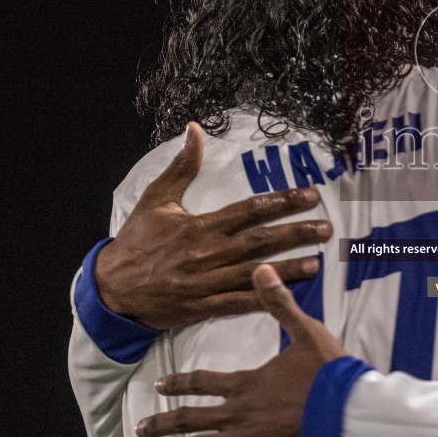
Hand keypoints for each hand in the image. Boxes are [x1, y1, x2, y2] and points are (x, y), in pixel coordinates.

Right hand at [95, 122, 331, 328]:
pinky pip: (237, 304)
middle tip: (326, 228)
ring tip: (317, 264)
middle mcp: (207, 253)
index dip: (281, 202)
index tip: (309, 196)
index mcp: (200, 226)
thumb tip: (195, 129)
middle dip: (296, 233)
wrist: (111, 286)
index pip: (248, 210)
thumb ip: (182, 166)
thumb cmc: (136, 241)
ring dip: (288, 269)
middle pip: (260, 241)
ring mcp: (206, 283)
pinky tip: (286, 297)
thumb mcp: (156, 199)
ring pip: (254, 274)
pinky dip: (262, 300)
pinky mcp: (202, 307)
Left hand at [135, 264, 348, 436]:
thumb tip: (262, 268)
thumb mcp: (305, 332)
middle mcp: (236, 412)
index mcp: (245, 383)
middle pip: (189, 418)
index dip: (180, 383)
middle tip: (139, 429)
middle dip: (162, 423)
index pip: (203, 382)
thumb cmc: (328, 374)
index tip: (160, 386)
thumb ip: (279, 303)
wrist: (346, 413)